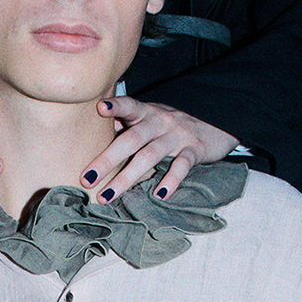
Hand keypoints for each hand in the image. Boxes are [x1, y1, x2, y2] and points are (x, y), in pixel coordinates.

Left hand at [81, 96, 239, 204]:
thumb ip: (126, 124)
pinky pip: (182, 166)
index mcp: (146, 113)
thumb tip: (96, 131)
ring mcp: (177, 136)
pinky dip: (171, 180)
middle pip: (132, 139)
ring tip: (107, 196)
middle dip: (107, 159)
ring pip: (150, 155)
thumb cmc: (170, 125)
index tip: (100, 108)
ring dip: (127, 178)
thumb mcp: (149, 119)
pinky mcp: (194, 151)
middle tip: (86, 179)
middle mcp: (160, 122)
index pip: (130, 106)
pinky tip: (159, 195)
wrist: (215, 123)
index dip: (116, 106)